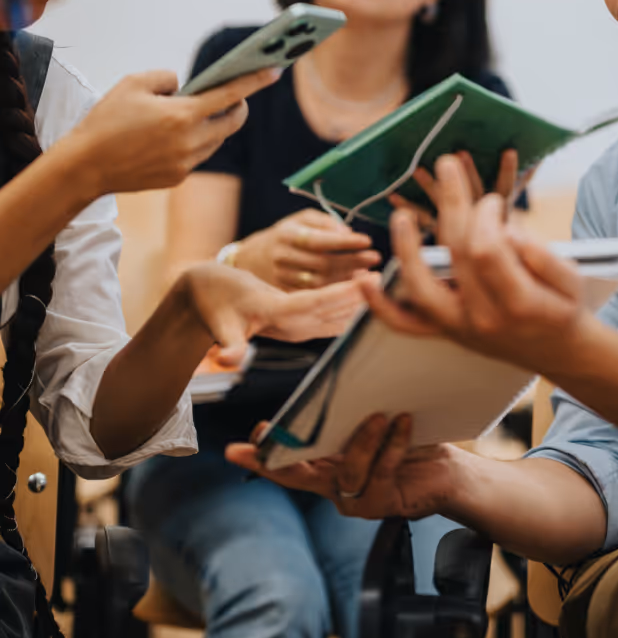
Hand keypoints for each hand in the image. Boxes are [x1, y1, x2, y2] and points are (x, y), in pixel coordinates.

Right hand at [70, 67, 280, 196]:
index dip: (255, 81)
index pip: (231, 95)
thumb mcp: (134, 83)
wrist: (86, 166)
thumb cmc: (107, 120)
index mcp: (183, 115)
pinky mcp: (178, 178)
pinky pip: (197, 156)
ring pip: (216, 141)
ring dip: (214, 126)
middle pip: (233, 122)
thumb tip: (185, 87)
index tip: (274, 71)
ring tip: (194, 113)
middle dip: (239, 107)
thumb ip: (167, 78)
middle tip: (233, 96)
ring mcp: (186, 163)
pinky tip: (173, 136)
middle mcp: (191, 142)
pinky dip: (194, 143)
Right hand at [182, 263, 375, 366]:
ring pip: (337, 312)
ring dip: (361, 299)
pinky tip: (370, 294)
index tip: (368, 280)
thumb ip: (227, 345)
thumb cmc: (211, 301)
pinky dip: (350, 303)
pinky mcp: (298, 322)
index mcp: (278, 319)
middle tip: (393, 278)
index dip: (343, 292)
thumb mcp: (218, 324)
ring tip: (388, 282)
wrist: (203, 303)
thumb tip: (226, 359)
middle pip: (335, 309)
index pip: (317, 304)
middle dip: (363, 296)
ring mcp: (298, 326)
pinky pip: (331, 313)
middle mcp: (294, 326)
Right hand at [226, 413, 455, 519]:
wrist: (446, 470)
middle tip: (261, 437)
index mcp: (326, 465)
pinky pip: (381, 473)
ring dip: (362, 441)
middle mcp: (334, 485)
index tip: (238, 447)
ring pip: (347, 473)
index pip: (287, 463)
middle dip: (276, 459)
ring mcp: (356, 500)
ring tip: (380, 416)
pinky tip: (402, 424)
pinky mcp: (382, 505)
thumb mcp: (373, 421)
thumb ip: (350, 413)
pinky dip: (392, 446)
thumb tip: (333, 381)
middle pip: (297, 476)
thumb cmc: (407, 441)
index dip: (262, 457)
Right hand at [232, 207, 380, 290]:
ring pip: (321, 285)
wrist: (247, 261)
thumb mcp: (298, 220)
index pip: (319, 240)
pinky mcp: (283, 298)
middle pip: (323, 264)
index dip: (344, 242)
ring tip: (369, 276)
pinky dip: (336, 298)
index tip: (367, 241)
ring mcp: (281, 280)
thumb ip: (324, 222)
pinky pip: (314, 301)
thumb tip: (346, 232)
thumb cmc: (282, 236)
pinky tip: (353, 293)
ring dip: (348, 282)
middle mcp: (282, 259)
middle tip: (375, 259)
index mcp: (286, 236)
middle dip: (353, 262)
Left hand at [361, 155, 583, 373]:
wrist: (556, 351)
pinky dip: (381, 306)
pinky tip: (366, 281)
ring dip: (406, 250)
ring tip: (401, 215)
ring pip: (421, 290)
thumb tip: (507, 230)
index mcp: (518, 303)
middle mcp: (483, 318)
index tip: (493, 200)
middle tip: (449, 166)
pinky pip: (405, 324)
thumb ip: (540, 254)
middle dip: (453, 205)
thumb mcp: (570, 278)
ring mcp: (459, 327)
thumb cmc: (563, 307)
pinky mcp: (444, 330)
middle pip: (456, 256)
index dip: (486, 216)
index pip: (488, 250)